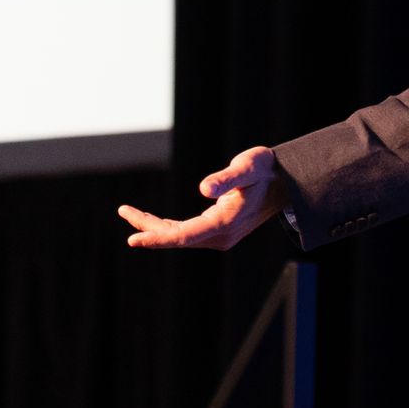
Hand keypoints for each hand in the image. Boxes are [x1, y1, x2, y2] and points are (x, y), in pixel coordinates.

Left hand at [117, 146, 283, 249]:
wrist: (284, 180)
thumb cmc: (264, 170)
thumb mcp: (247, 168)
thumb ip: (226, 178)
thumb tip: (204, 188)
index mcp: (224, 223)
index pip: (183, 235)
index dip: (156, 237)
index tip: (133, 239)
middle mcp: (221, 235)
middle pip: (177, 237)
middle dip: (148, 228)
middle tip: (123, 210)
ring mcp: (220, 235)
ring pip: (181, 235)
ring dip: (155, 227)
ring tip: (129, 212)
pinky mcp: (219, 230)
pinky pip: (188, 232)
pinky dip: (168, 227)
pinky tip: (153, 221)